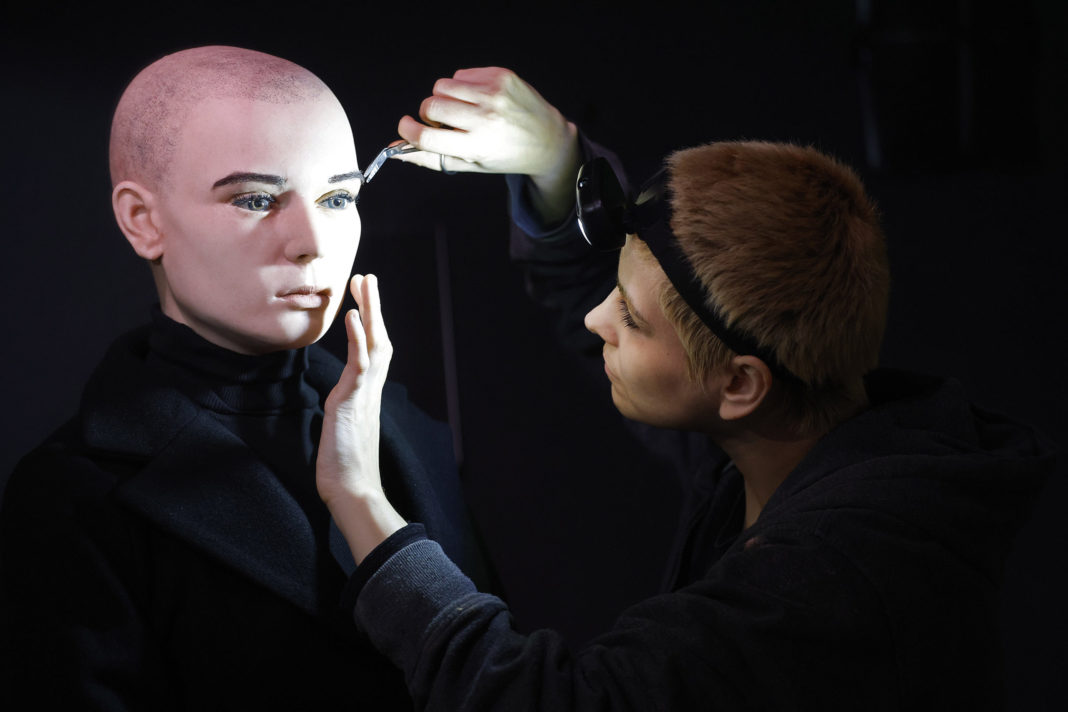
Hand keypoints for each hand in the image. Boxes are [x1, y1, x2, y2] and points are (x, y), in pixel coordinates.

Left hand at [316, 274, 404, 562]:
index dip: (370, 324)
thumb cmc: (345, 470)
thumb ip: (344, 413)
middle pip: (378, 339)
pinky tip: (352, 316)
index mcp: (366, 396)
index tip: (363, 301)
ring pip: (372, 344)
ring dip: (369, 311)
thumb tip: (339, 406)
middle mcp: (370, 391)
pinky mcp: (352, 402)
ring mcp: (363, 394)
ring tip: (364, 283)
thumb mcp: (342, 432)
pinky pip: (358, 364)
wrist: (353, 493)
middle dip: (373, 307)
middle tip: (367, 277)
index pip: (372, 352)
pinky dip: (357, 338)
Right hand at [396, 67, 581, 223]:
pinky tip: (479, 99)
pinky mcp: (500, 76)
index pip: (427, 137)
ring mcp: (494, 93)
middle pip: (431, 106)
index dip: (408, 131)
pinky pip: (460, 74)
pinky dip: (461, 86)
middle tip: (444, 124)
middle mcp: (486, 118)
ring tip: (462, 111)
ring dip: (444, 98)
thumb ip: (433, 159)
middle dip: (428, 114)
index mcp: (477, 146)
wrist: (548, 139)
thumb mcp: (472, 165)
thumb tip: (397, 151)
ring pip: (442, 86)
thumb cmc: (505, 155)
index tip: (406, 127)